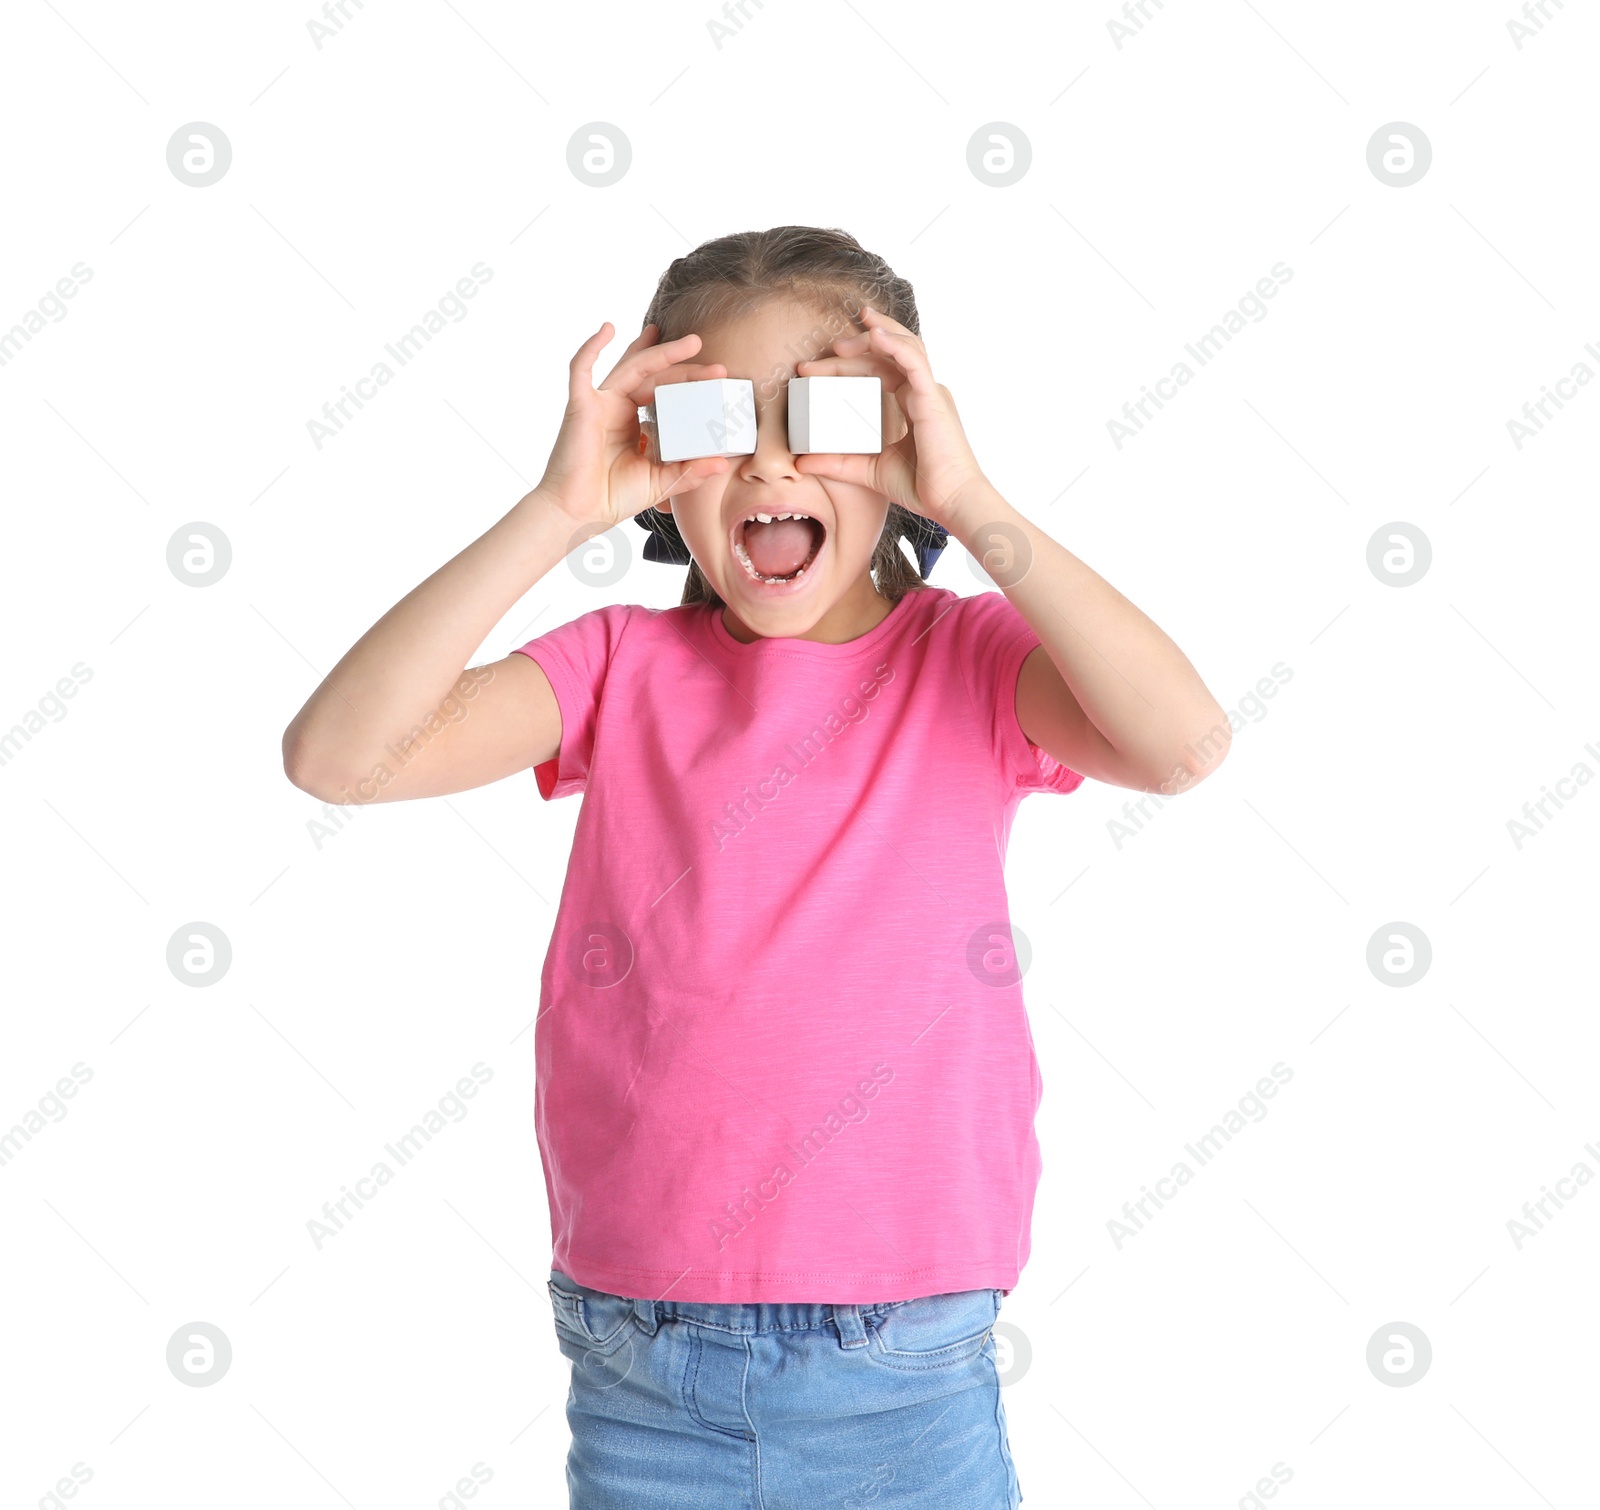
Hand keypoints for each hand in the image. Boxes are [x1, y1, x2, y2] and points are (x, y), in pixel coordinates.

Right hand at [536, 321, 730, 532]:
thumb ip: (689, 472)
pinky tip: (607, 328)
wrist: (578, 514)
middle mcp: (618, 409)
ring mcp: (599, 405)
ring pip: (631, 367)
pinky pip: (581, 369)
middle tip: (717, 366)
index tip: (718, 381)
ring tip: (692, 343)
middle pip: (654, 377)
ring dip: (659, 352)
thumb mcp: (661, 483)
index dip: (690, 385)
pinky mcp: (580, 406)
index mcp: (636, 424)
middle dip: (685, 367)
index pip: (667, 395)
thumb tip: (721, 463)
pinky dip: (591, 347)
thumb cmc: (612, 499)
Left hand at [792, 305, 991, 528]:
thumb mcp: (868, 470)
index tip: (814, 369)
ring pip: (904, 347)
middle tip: (825, 349)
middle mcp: (923, 392)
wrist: (951, 502)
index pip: (879, 370)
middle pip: (888, 354)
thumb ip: (837, 463)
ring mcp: (929, 392)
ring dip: (875, 335)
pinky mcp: (932, 398)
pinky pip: (913, 361)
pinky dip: (894, 344)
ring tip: (844, 337)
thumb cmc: (922, 487)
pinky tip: (874, 334)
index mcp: (913, 404)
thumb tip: (800, 463)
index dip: (848, 364)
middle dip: (857, 345)